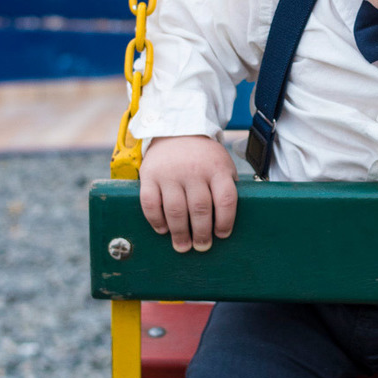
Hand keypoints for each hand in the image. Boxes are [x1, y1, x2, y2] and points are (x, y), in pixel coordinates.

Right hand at [140, 135, 238, 252]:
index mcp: (217, 168)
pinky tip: (163, 230)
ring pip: (175, 209)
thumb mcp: (222, 164)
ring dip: (180, 233)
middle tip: (202, 246)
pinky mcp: (149, 175)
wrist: (176, 131)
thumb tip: (228, 220)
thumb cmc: (203, 156)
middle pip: (200, 208)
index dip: (225, 221)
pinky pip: (150, 203)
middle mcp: (194, 170)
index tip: (222, 234)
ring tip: (183, 246)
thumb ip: (226, 186)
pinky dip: (156, 220)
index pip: (225, 199)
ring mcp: (170, 173)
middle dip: (201, 233)